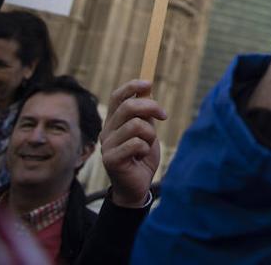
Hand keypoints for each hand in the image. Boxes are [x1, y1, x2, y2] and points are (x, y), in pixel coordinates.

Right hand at [100, 79, 166, 208]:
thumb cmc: (142, 157)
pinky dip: (145, 148)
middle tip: (163, 115)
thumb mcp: (146, 131)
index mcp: (114, 122)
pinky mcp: (110, 159)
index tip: (148, 83)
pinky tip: (141, 157)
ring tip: (148, 146)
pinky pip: (136, 143)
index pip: (116, 97)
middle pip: (128, 106)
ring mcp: (107, 145)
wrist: (137, 186)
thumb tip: (147, 89)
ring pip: (136, 125)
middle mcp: (107, 131)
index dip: (131, 86)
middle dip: (151, 107)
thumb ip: (145, 114)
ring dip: (150, 134)